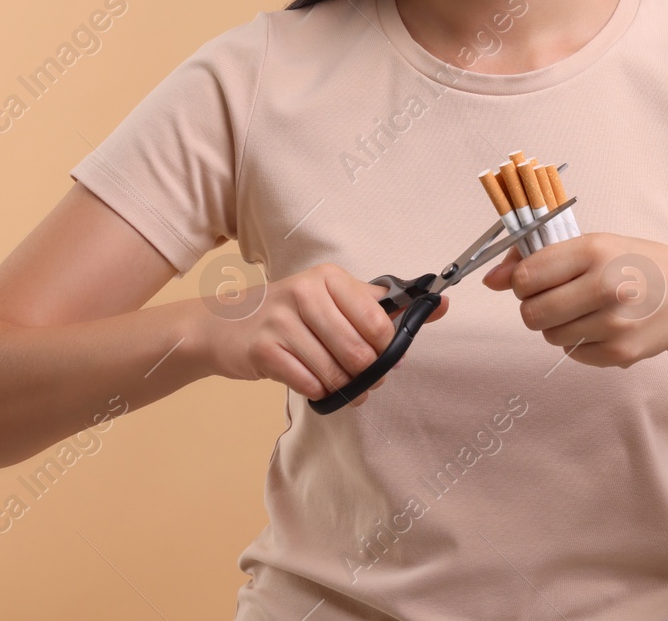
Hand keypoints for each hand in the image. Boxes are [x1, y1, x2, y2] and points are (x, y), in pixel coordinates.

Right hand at [202, 262, 449, 405]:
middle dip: (365, 374)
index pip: (378, 322)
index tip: (381, 353)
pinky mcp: (263, 349)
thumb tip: (441, 305)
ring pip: (334, 372)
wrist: (226, 325)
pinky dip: (316, 390)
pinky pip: (308, 383)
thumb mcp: (335, 299)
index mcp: (329, 278)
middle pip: (359, 352)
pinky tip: (310, 381)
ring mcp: (281, 320)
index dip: (386, 347)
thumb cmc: (291, 314)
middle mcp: (304, 292)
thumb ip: (386, 305)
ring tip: (337, 382)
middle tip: (361, 377)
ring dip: (342, 387)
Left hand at [481, 231, 667, 368]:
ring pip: (549, 335)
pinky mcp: (620, 351)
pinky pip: (572, 353)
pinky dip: (578, 343)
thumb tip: (490, 280)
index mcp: (594, 250)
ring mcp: (614, 322)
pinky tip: (601, 326)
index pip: (526, 276)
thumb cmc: (636, 265)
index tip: (533, 281)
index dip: (521, 282)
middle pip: (531, 313)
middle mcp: (605, 285)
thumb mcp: (593, 245)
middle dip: (535, 308)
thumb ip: (539, 258)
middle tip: (556, 299)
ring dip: (557, 325)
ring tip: (584, 310)